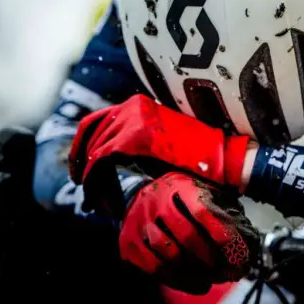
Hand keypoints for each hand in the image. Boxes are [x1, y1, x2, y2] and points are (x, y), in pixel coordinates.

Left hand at [68, 94, 249, 216]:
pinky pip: (101, 160)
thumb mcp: (165, 141)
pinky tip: (99, 197)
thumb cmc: (200, 156)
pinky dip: (95, 181)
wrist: (223, 159)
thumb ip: (140, 142)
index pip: (96, 121)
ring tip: (92, 197)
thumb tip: (116, 159)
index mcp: (138, 105)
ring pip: (93, 150)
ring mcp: (132, 121)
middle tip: (82, 185)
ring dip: (89, 176)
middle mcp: (132, 108)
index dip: (81, 146)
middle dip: (80, 162)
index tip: (80, 167)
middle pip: (90, 134)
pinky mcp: (134, 139)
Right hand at [121, 172, 259, 293]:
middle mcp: (156, 203)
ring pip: (169, 254)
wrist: (136, 194)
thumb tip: (246, 232)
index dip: (222, 234)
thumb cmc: (177, 196)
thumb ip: (218, 206)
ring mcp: (139, 224)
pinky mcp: (129, 243)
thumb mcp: (198, 190)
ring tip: (210, 280)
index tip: (238, 251)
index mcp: (178, 187)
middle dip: (209, 257)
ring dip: (193, 272)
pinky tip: (193, 284)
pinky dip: (176, 280)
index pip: (202, 212)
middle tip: (225, 270)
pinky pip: (154, 267)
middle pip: (186, 236)